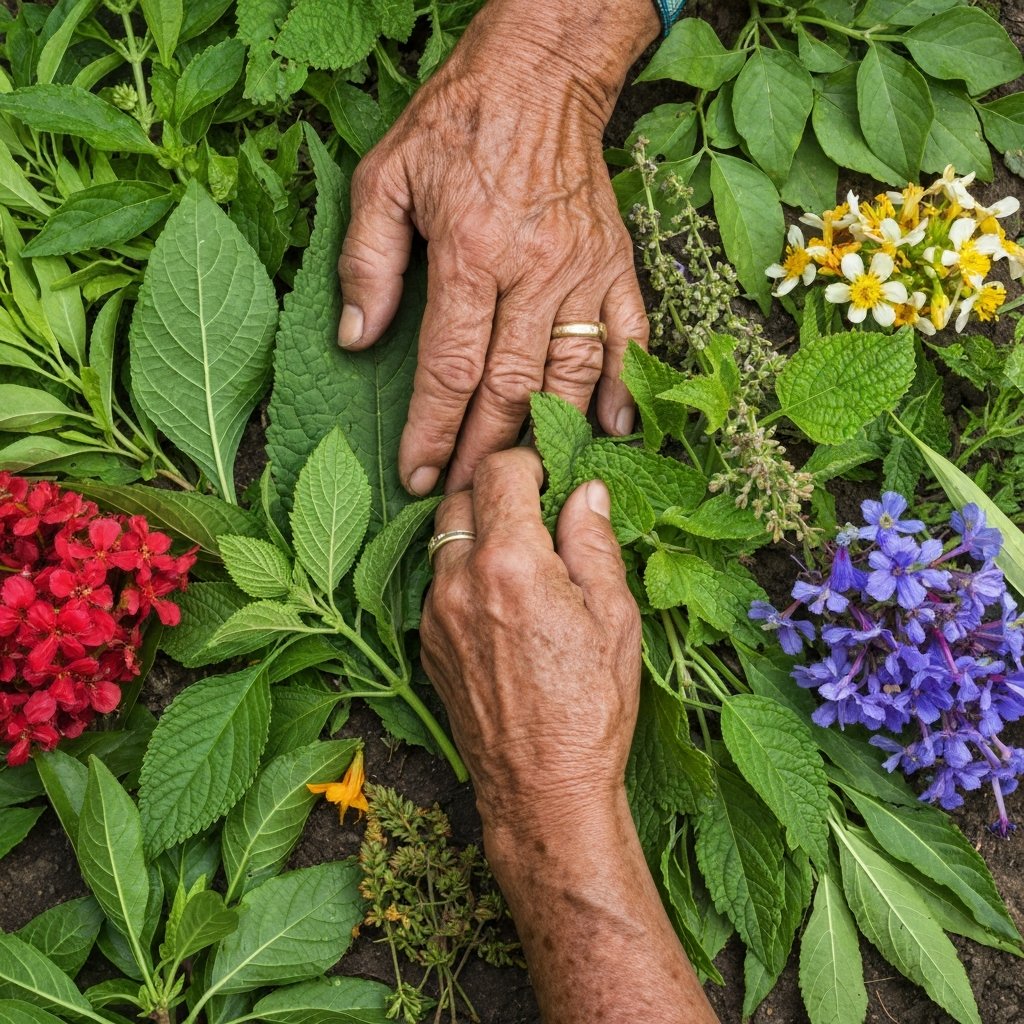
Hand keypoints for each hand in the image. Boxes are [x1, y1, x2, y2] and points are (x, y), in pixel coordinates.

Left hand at [337, 0, 659, 495]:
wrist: (538, 75)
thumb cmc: (456, 125)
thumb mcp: (384, 176)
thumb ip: (368, 261)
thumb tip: (359, 340)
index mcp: (470, 251)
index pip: (449, 366)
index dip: (432, 430)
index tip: (418, 476)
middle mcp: (533, 269)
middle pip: (510, 385)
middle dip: (483, 449)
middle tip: (464, 496)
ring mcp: (582, 269)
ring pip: (569, 373)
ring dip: (545, 433)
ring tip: (522, 478)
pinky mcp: (615, 263)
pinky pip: (629, 334)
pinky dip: (623, 385)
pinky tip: (611, 429)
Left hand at [419, 447, 640, 831]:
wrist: (541, 788)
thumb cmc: (590, 706)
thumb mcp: (614, 617)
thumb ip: (593, 543)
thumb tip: (586, 493)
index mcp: (511, 562)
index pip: (500, 472)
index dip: (528, 463)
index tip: (549, 476)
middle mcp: (460, 580)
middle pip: (460, 498)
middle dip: (494, 492)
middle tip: (533, 513)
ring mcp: (435, 614)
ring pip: (442, 542)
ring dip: (475, 533)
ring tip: (519, 560)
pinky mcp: (427, 644)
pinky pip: (438, 585)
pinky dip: (463, 575)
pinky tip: (499, 602)